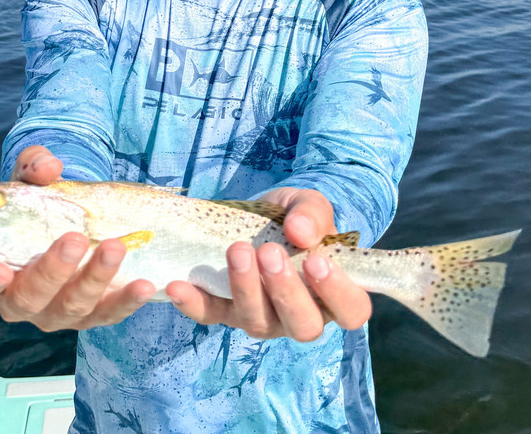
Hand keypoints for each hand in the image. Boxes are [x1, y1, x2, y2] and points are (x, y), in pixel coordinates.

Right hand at [0, 145, 155, 329]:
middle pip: (27, 299)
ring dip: (94, 279)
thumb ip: (32, 167)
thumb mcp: (30, 178)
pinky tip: (142, 285)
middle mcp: (20, 299)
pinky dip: (125, 302)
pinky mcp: (89, 315)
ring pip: (70, 308)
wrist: (72, 217)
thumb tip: (47, 168)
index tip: (0, 271)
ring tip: (115, 247)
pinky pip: (107, 315)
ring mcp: (55, 312)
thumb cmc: (39, 204)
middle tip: (75, 240)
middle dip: (52, 271)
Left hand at [165, 188, 372, 340]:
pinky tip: (180, 285)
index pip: (351, 311)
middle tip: (270, 253)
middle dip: (286, 291)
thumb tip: (300, 232)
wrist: (258, 215)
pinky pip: (210, 315)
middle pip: (303, 325)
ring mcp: (261, 318)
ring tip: (237, 251)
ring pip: (257, 321)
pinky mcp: (225, 311)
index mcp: (332, 293)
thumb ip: (311, 214)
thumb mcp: (306, 205)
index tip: (318, 262)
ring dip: (245, 288)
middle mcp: (300, 315)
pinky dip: (193, 303)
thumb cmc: (293, 217)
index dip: (339, 294)